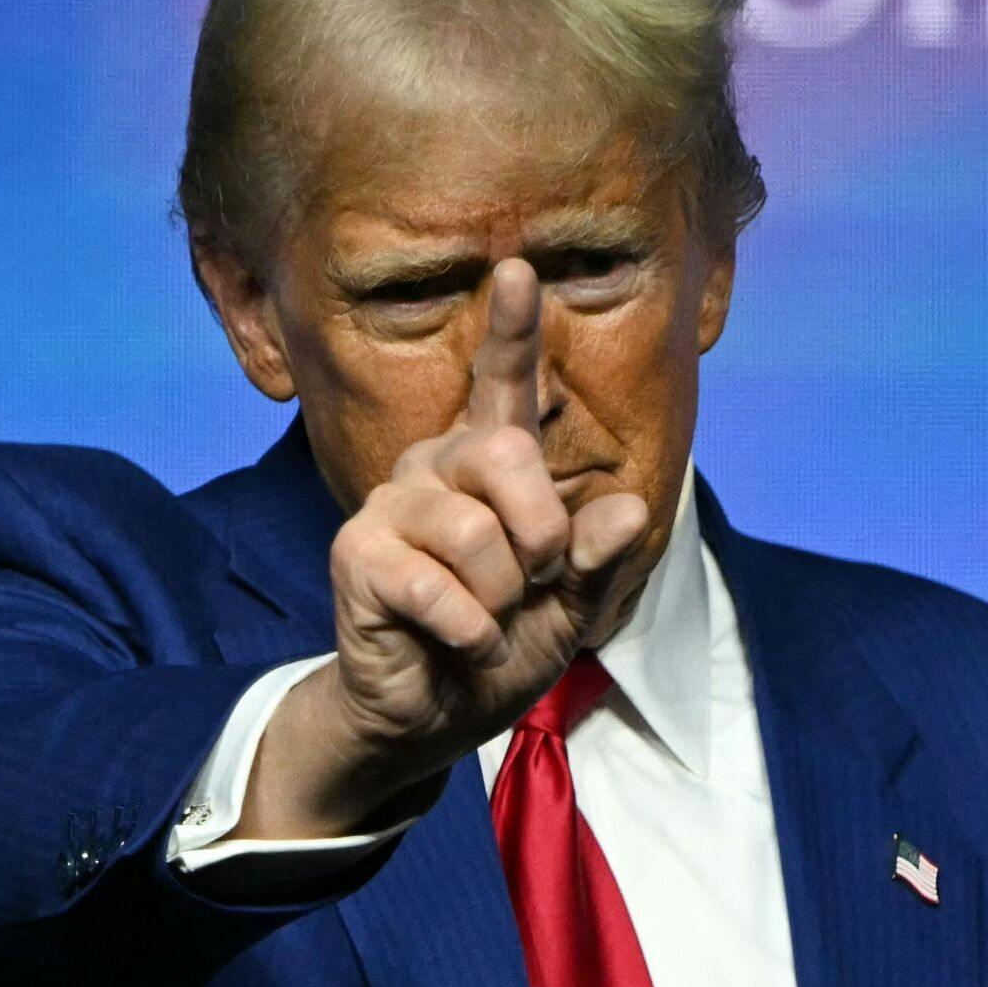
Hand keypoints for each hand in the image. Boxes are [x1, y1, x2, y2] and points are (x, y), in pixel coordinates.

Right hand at [236, 259, 648, 839]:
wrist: (433, 717)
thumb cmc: (500, 648)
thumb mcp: (570, 607)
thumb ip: (599, 558)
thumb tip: (630, 509)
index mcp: (487, 467)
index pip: (501, 386)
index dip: (512, 329)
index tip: (518, 269)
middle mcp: (434, 468)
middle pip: (508, 455)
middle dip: (542, 537)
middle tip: (530, 587)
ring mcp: (390, 507)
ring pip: (479, 534)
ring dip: (504, 599)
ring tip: (484, 621)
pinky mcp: (357, 556)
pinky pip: (442, 587)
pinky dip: (471, 632)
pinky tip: (457, 644)